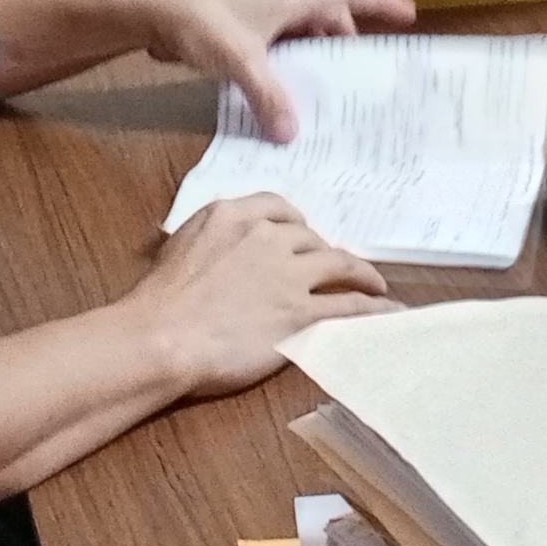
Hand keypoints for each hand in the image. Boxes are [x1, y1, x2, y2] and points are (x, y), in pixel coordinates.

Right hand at [123, 196, 397, 397]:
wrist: (161, 337)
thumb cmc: (158, 301)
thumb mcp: (180, 248)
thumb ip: (209, 240)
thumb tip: (216, 248)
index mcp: (233, 216)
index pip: (278, 208)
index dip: (296, 225)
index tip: (303, 237)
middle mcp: (266, 237)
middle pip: (310, 238)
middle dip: (324, 251)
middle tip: (332, 268)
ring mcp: (288, 275)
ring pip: (339, 264)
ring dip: (360, 272)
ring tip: (373, 284)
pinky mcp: (301, 312)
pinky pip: (349, 305)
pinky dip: (373, 306)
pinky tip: (388, 309)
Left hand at [125, 0, 416, 141]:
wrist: (147, 9)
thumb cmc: (198, 19)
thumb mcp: (239, 59)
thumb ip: (268, 96)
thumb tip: (292, 133)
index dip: (381, 2)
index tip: (410, 14)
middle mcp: (282, 1)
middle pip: (329, 20)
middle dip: (347, 45)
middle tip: (366, 78)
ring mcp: (261, 16)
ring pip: (302, 37)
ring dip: (315, 61)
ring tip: (331, 95)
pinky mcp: (241, 32)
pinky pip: (278, 51)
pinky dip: (288, 70)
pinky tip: (287, 98)